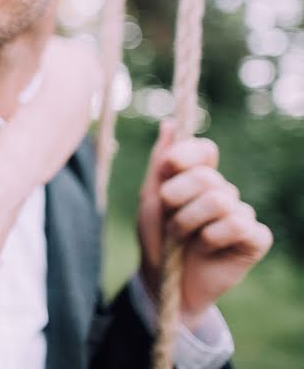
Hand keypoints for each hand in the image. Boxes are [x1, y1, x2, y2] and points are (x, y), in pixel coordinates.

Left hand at [138, 121, 272, 328]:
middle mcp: (223, 192)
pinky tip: (207, 248)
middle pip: (207, 177)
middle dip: (177, 200)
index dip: (187, 155)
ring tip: (183, 238)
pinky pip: (238, 225)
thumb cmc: (157, 239)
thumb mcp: (150, 199)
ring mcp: (241, 214)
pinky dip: (213, 238)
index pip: (204, 149)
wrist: (165, 283)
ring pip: (220, 201)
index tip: (169, 167)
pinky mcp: (255, 239)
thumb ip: (159, 162)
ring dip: (189, 222)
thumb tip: (169, 124)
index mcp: (198, 177)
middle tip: (169, 220)